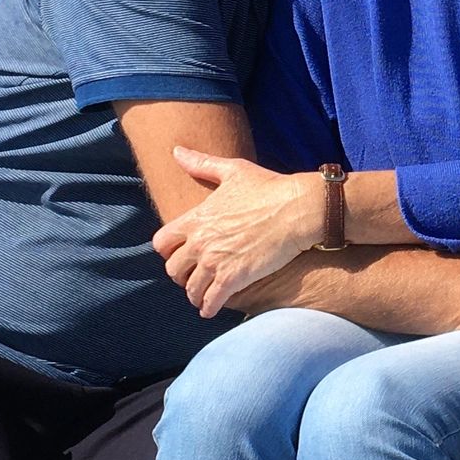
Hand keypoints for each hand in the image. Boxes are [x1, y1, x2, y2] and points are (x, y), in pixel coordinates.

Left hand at [151, 148, 323, 316]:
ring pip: (190, 289)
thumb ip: (202, 163)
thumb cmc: (268, 187)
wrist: (297, 208)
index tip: (178, 253)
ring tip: (203, 295)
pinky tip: (211, 309)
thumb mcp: (233, 170)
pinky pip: (211, 301)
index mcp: (196, 218)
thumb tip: (176, 150)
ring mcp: (216, 262)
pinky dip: (209, 308)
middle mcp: (200, 242)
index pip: (161, 243)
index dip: (168, 251)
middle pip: (173, 270)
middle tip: (192, 276)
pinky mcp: (234, 278)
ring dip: (195, 293)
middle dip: (181, 275)